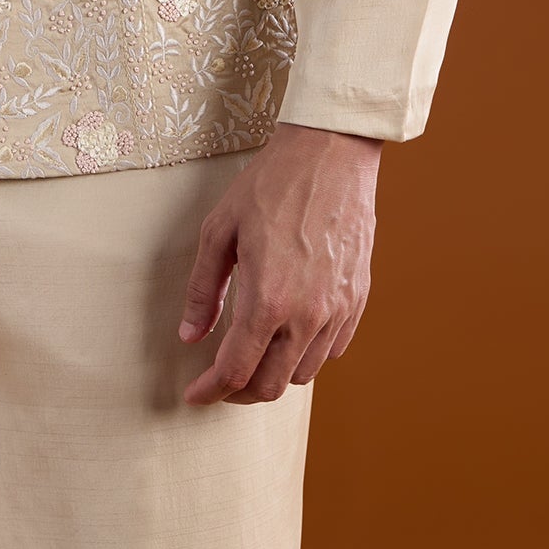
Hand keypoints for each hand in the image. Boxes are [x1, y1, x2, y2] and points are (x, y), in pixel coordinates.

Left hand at [178, 123, 379, 405]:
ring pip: (303, 373)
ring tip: (253, 352)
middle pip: (271, 386)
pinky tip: (288, 332)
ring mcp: (338, 310)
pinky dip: (306, 353)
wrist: (330, 153)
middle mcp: (308, 315)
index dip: (210, 392)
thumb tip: (189, 335)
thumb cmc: (270, 185)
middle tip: (220, 379)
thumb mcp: (219, 231)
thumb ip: (202, 291)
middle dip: (240, 392)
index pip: (235, 372)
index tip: (194, 395)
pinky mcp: (358, 299)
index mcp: (268, 300)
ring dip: (274, 373)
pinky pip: (331, 350)